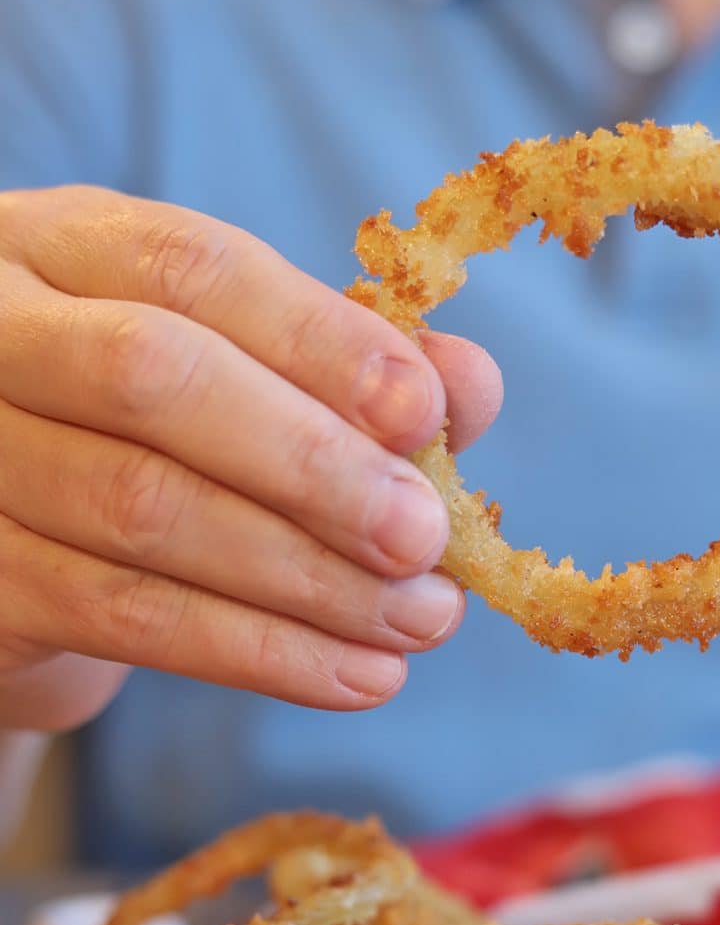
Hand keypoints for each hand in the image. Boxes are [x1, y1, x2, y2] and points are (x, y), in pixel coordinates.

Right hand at [0, 186, 502, 731]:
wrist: (24, 555)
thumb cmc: (157, 443)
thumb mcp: (248, 376)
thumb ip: (354, 370)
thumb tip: (470, 385)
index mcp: (75, 249)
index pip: (197, 269)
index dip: (320, 342)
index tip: (426, 416)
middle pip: (153, 379)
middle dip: (313, 465)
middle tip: (426, 539)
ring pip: (143, 511)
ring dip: (307, 578)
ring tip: (420, 620)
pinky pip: (127, 617)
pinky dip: (261, 652)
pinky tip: (357, 675)